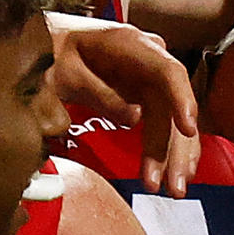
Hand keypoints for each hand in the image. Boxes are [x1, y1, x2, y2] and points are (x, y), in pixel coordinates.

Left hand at [52, 13, 198, 189]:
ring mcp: (149, 79)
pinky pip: (163, 124)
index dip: (181, 100)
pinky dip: (167, 150)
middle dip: (174, 148)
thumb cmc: (52, 53)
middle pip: (171, 105)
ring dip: (173, 156)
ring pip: (171, 120)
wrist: (46, 45)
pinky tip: (172, 174)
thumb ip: (97, 92)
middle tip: (173, 185)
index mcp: (130, 45)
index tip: (188, 129)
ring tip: (173, 190)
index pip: (168, 71)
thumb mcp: (65, 72)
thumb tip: (134, 119)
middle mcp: (148, 60)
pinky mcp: (145, 96)